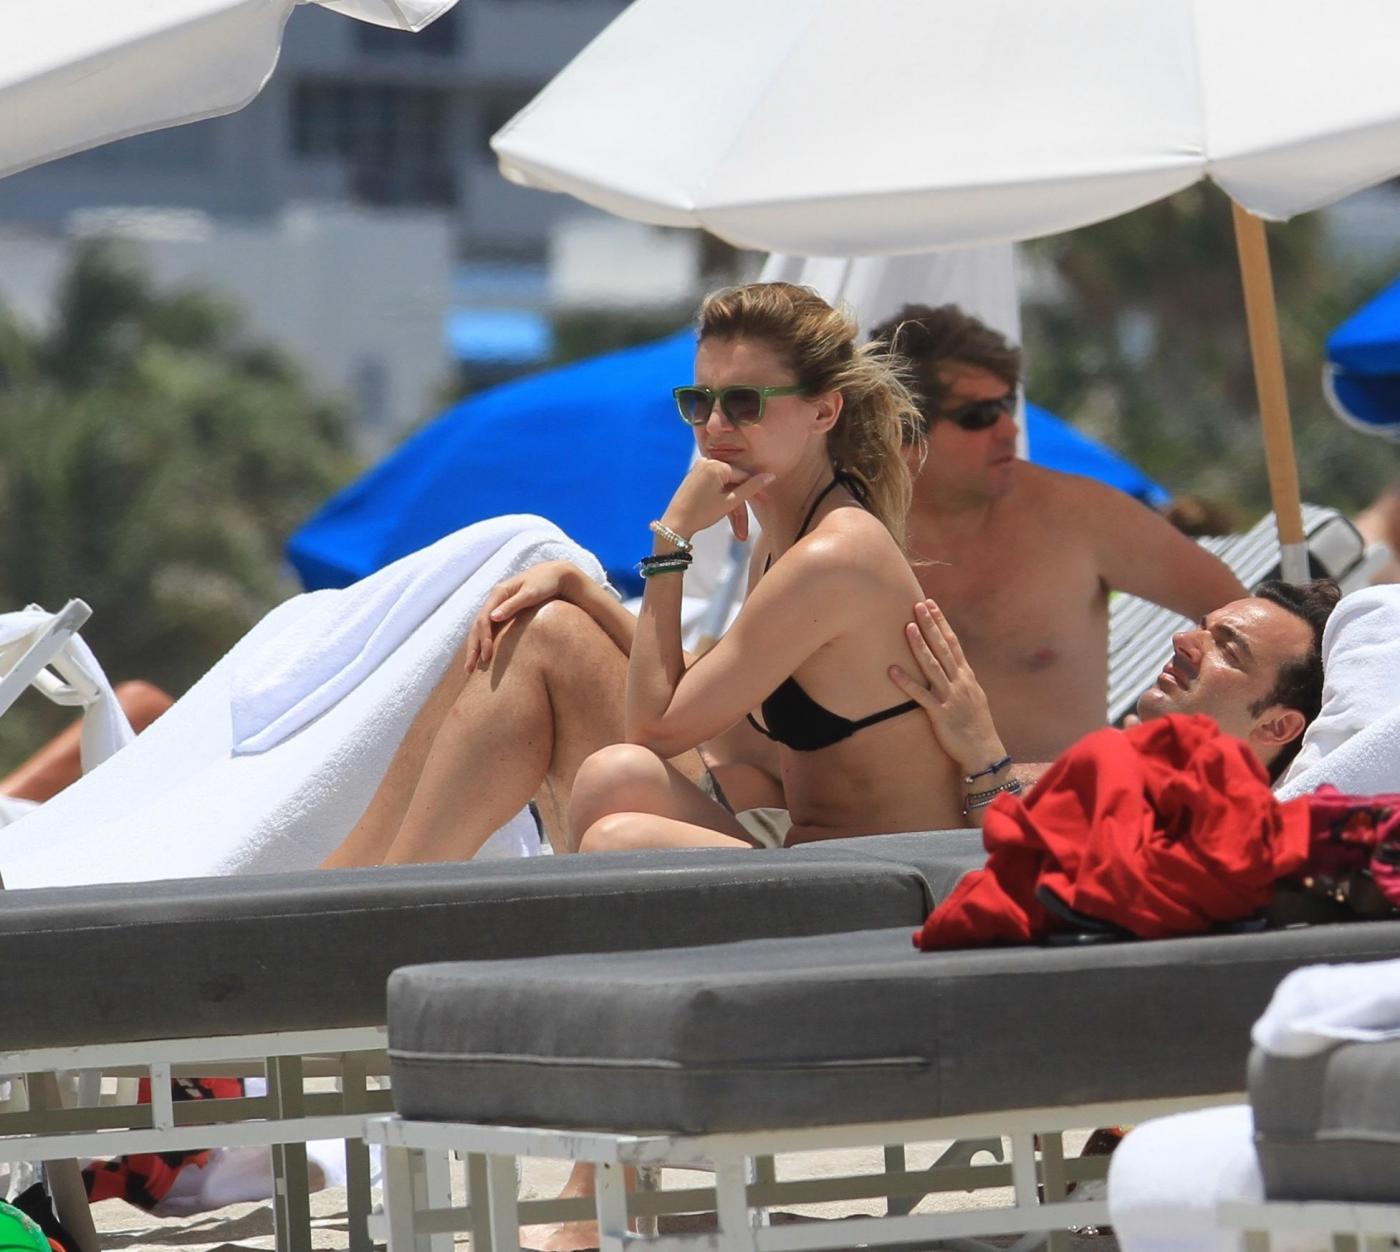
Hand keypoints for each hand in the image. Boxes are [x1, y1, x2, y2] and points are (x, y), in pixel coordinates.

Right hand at [465, 561, 578, 671]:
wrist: (556, 575)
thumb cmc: (545, 583)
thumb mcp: (530, 593)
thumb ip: (512, 605)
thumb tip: (492, 618)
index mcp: (498, 593)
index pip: (483, 619)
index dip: (483, 639)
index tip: (487, 657)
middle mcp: (494, 599)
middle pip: (476, 626)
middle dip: (473, 648)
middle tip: (469, 670)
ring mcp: (497, 605)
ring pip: (479, 629)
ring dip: (474, 648)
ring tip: (470, 669)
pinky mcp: (503, 611)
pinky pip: (489, 629)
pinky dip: (483, 643)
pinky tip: (482, 656)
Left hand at [662, 459, 774, 542]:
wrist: (675, 524)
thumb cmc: (702, 514)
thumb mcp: (730, 502)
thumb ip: (751, 488)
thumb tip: (770, 476)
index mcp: (717, 465)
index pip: (744, 475)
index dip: (756, 490)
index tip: (766, 501)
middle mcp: (708, 461)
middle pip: (734, 482)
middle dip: (741, 504)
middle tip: (748, 524)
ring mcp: (700, 468)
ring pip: (725, 486)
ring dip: (732, 506)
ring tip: (737, 529)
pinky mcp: (695, 476)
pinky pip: (716, 485)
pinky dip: (722, 498)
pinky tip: (726, 514)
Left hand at [889, 599, 1005, 774]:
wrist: (984, 752)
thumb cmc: (976, 725)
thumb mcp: (973, 696)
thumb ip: (961, 679)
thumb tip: (952, 664)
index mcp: (966, 676)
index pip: (953, 642)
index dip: (941, 622)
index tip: (931, 604)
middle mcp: (960, 682)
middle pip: (943, 647)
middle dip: (930, 625)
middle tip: (918, 604)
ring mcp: (950, 696)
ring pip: (932, 666)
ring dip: (919, 646)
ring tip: (907, 627)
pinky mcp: (940, 713)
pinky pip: (920, 695)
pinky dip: (906, 682)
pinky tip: (891, 670)